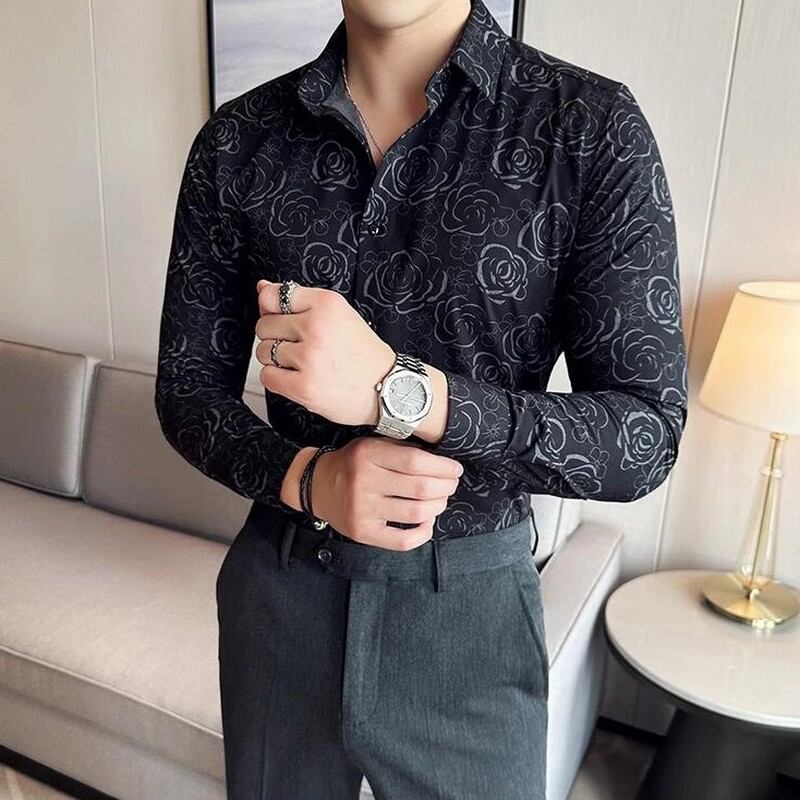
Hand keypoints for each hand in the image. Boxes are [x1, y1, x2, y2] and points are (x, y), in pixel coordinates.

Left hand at [254, 280, 394, 425]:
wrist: (389, 389)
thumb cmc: (364, 354)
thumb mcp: (338, 315)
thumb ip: (299, 301)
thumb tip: (262, 288)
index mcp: (326, 303)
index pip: (272, 296)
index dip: (273, 310)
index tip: (286, 320)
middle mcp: (316, 327)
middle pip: (264, 326)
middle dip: (275, 337)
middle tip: (300, 347)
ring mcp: (309, 358)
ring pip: (263, 352)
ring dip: (276, 360)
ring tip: (302, 364)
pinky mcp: (304, 387)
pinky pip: (267, 377)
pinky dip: (277, 379)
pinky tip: (297, 378)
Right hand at [298, 436, 463, 550]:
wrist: (317, 485)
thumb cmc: (354, 463)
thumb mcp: (373, 444)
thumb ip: (402, 450)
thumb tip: (442, 462)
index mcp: (369, 454)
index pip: (416, 461)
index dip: (443, 467)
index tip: (455, 469)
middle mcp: (364, 481)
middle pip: (420, 488)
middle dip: (446, 486)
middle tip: (451, 484)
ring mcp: (363, 509)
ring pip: (416, 513)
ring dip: (438, 506)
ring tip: (440, 500)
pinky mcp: (362, 532)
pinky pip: (402, 540)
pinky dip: (423, 533)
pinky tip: (426, 522)